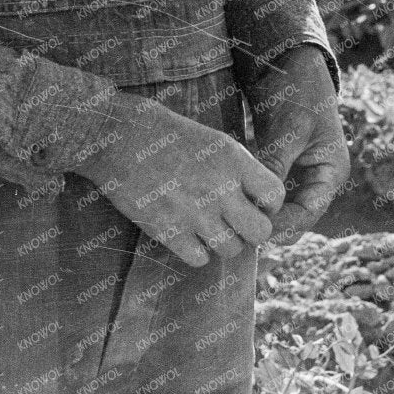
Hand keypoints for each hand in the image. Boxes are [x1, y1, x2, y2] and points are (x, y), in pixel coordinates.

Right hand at [72, 93, 287, 268]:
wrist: (117, 138)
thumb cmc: (165, 133)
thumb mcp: (212, 140)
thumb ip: (239, 169)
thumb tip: (259, 201)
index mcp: (233, 159)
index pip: (275, 196)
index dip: (268, 203)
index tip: (253, 201)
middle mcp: (219, 188)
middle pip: (260, 232)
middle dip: (251, 230)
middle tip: (234, 221)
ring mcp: (194, 213)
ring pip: (232, 250)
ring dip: (223, 242)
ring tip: (207, 226)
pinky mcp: (169, 231)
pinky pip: (201, 260)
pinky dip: (196, 251)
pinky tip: (186, 233)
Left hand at [246, 45, 349, 244]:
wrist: (289, 62)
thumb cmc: (299, 89)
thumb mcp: (289, 127)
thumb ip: (276, 162)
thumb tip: (260, 200)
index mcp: (332, 172)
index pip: (309, 214)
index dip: (284, 226)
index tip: (255, 230)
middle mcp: (318, 178)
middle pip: (295, 218)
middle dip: (270, 225)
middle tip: (237, 230)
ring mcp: (299, 173)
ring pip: (280, 208)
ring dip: (260, 214)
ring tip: (231, 221)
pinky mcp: (280, 165)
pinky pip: (268, 192)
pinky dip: (253, 198)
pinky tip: (232, 202)